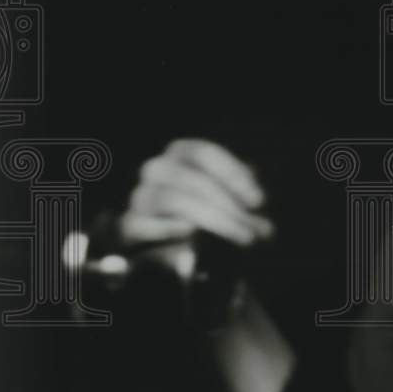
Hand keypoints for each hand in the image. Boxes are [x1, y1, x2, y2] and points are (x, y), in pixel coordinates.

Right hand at [117, 139, 274, 249]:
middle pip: (193, 180)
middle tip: (257, 228)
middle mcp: (157, 168)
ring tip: (242, 236)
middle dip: (229, 205)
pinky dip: (168, 228)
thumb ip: (244, 198)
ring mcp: (141, 195)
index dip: (233, 175)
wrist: (167, 239)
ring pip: (175, 201)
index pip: (204, 153)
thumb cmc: (205, 207)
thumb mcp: (229, 197)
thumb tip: (261, 215)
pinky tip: (191, 232)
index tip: (259, 201)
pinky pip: (144, 225)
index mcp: (181, 152)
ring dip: (214, 220)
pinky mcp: (130, 225)